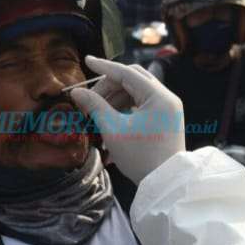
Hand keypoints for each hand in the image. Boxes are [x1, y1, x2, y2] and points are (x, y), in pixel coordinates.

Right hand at [70, 55, 185, 184]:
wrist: (165, 183)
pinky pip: (142, 103)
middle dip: (108, 85)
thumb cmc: (140, 157)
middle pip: (132, 79)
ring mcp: (168, 108)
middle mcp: (167, 98)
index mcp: (159, 96)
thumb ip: (94, 106)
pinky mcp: (165, 118)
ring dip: (115, 97)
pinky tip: (110, 118)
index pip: (127, 72)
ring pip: (136, 91)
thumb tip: (76, 92)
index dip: (104, 66)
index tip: (87, 60)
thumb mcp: (113, 130)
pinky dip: (124, 107)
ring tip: (97, 112)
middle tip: (89, 98)